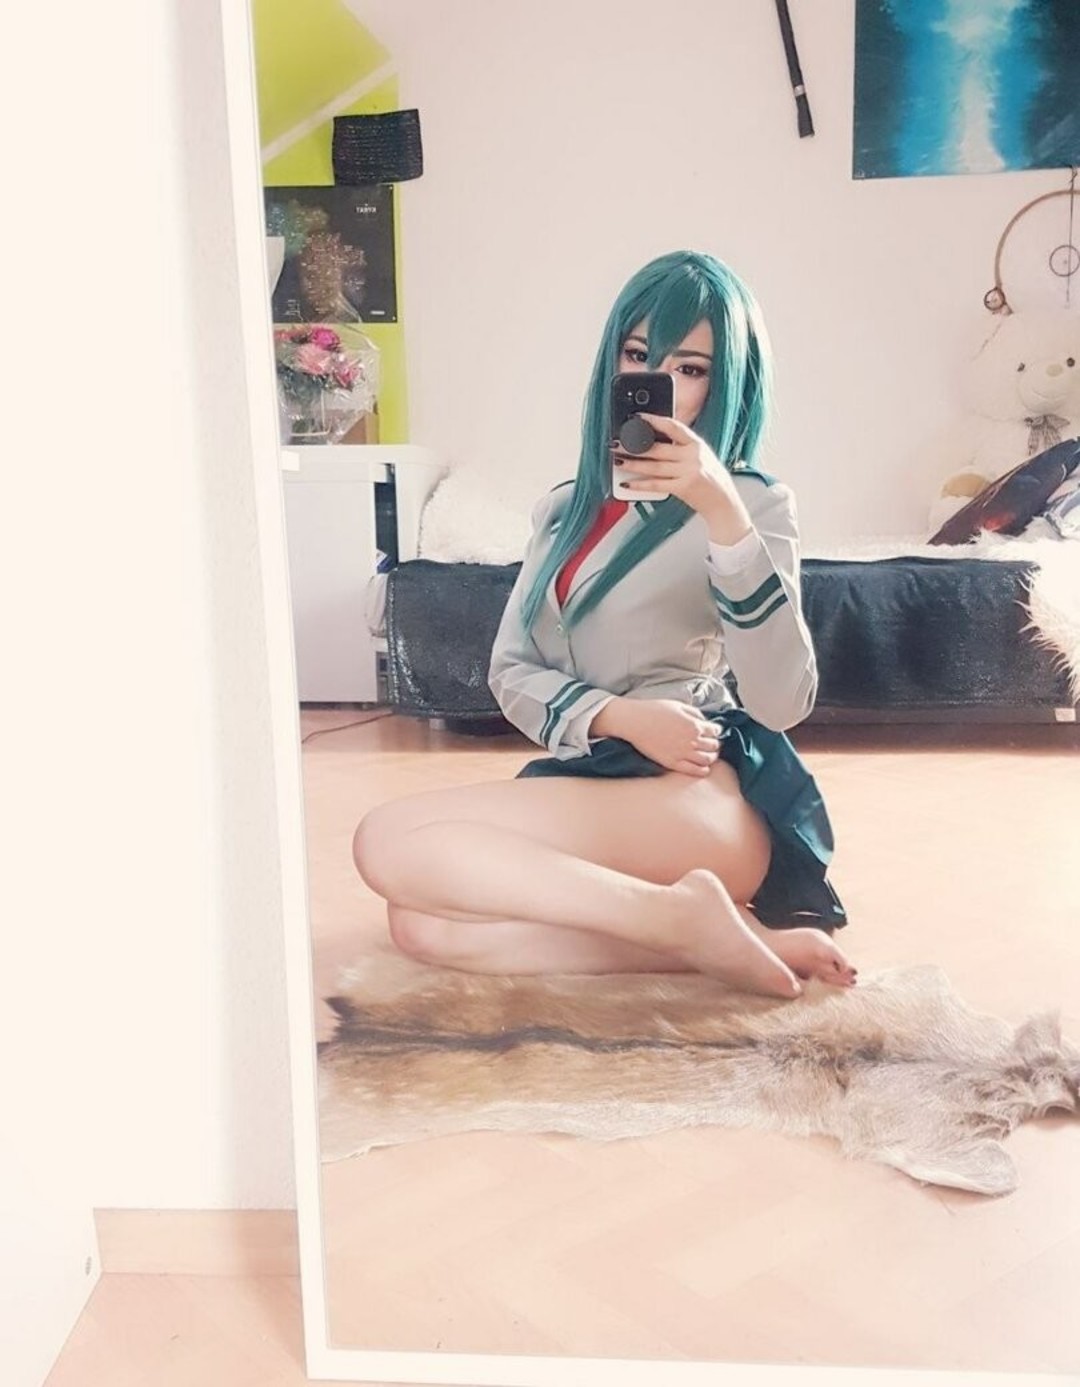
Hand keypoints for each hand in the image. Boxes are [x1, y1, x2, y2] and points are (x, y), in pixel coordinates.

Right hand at [610, 698, 722, 777]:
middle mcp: (691, 740)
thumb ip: (695, 713)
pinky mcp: (673, 763)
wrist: (635, 722)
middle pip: (713, 746)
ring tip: (707, 755)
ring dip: (711, 757)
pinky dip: (702, 770)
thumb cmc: (655, 710)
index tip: (712, 731)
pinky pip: (694, 770)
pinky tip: (703, 768)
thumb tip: (705, 721)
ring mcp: (682, 753)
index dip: (714, 730)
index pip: (715, 731)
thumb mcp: (679, 705)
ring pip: (707, 759)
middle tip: (710, 743)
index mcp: (694, 725)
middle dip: (713, 744)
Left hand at [613, 415, 752, 543]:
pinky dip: (639, 484)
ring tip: (617, 461)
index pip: (673, 426)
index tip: (636, 417)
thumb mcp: (700, 457)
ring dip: (632, 464)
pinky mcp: (683, 488)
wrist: (724, 502)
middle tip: (616, 443)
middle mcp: (693, 456)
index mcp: (697, 443)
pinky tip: (627, 483)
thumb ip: (681, 448)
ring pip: (654, 466)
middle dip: (633, 445)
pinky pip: (656, 484)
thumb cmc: (709, 479)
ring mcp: (689, 472)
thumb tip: (650, 442)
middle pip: (658, 447)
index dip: (653, 420)